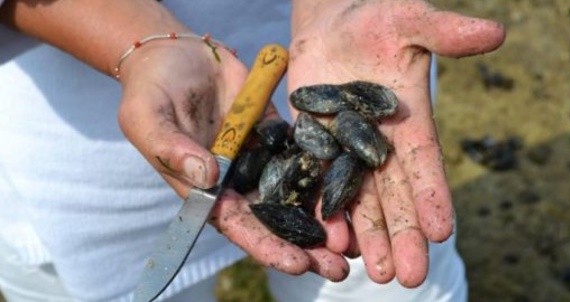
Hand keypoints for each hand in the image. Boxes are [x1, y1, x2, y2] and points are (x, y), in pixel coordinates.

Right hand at [117, 39, 348, 280]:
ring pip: (294, 194)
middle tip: (339, 269)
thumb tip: (208, 176)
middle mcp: (236, 180)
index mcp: (204, 188)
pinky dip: (325, 174)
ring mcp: (259, 157)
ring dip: (322, 218)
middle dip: (305, 246)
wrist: (176, 54)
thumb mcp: (147, 117)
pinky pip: (303, 154)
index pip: (238, 225)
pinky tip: (352, 189)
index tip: (298, 264)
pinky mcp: (275, 133)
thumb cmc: (151, 89)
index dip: (267, 246)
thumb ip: (171, 148)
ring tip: (352, 240)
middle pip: (274, 219)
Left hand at [288, 0, 504, 285]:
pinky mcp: (313, 147)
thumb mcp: (409, 21)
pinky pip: (317, 184)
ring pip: (358, 200)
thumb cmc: (376, 19)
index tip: (442, 231)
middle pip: (393, 196)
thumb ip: (445, 32)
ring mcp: (345, 150)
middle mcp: (380, 146)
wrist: (332, 26)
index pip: (424, 165)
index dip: (433, 197)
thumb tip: (496, 33)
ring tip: (374, 271)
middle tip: (408, 277)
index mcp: (409, 123)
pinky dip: (322, 211)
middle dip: (402, 235)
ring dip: (366, 236)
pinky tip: (327, 241)